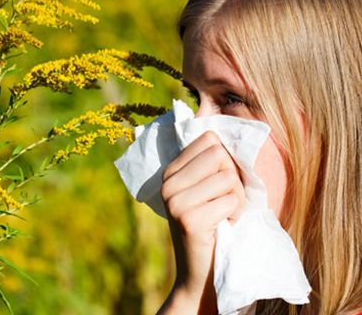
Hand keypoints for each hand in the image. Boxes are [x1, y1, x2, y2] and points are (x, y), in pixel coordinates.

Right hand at [157, 131, 244, 314]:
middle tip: (223, 203)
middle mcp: (168, 183)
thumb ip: (213, 165)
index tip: (219, 186)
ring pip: (228, 178)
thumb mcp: (208, 191)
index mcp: (171, 172)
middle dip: (233, 179)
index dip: (225, 161)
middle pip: (220, 155)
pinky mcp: (189, 219)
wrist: (202, 275)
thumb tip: (234, 130)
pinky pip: (231, 201)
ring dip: (236, 200)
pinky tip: (223, 228)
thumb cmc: (215, 228)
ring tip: (223, 217)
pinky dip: (235, 216)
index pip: (209, 140)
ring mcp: (176, 201)